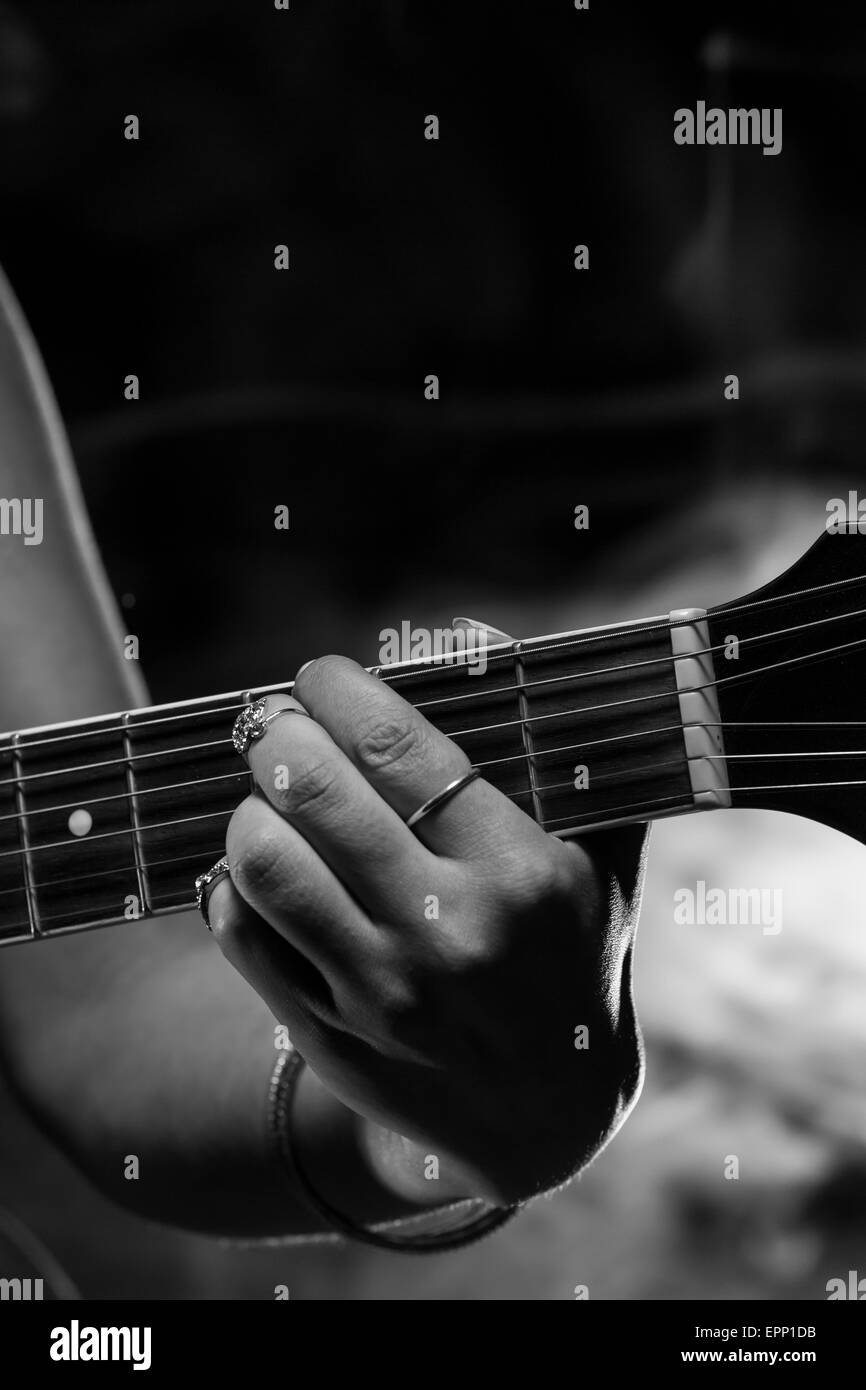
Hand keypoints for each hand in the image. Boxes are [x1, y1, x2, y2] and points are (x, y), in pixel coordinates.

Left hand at [208, 654, 647, 1204]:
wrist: (550, 1116)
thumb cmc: (572, 953)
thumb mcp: (599, 853)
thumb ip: (559, 745)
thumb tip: (469, 637)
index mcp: (521, 873)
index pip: (398, 749)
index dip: (340, 693)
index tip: (322, 675)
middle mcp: (450, 934)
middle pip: (315, 793)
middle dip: (276, 733)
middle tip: (274, 720)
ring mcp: (382, 994)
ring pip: (263, 862)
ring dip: (249, 808)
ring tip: (268, 796)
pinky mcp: (331, 1036)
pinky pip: (243, 934)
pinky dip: (231, 885)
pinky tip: (258, 866)